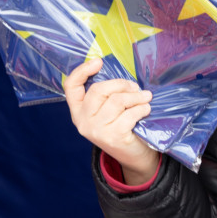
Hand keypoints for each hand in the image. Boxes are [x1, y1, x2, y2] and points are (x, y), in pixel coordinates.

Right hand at [63, 58, 159, 184]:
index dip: (82, 71)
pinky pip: (129, 113)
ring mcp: (96, 130)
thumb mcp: (109, 110)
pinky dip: (142, 108)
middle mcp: (83, 121)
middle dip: (121, 84)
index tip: (98, 61)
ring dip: (136, 96)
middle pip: (98, 90)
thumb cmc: (123, 126)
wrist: (133, 156)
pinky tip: (146, 110)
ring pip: (116, 100)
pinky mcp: (113, 137)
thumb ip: (108, 95)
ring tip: (145, 98)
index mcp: (78, 111)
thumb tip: (121, 75)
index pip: (71, 87)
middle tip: (136, 87)